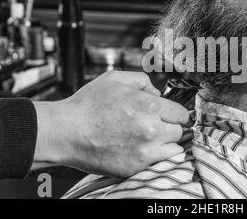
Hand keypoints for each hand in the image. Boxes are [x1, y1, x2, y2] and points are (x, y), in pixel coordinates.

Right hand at [32, 71, 188, 177]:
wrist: (65, 132)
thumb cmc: (87, 104)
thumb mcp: (115, 78)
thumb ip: (143, 81)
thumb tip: (157, 94)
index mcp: (149, 106)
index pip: (181, 113)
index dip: (175, 113)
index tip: (169, 115)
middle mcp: (151, 130)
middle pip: (178, 131)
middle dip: (168, 127)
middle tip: (153, 125)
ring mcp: (144, 152)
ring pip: (173, 149)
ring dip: (165, 144)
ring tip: (148, 139)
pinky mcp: (136, 168)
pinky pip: (160, 164)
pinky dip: (156, 158)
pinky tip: (142, 150)